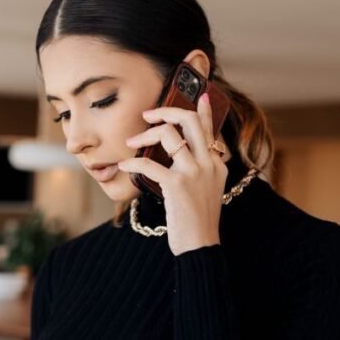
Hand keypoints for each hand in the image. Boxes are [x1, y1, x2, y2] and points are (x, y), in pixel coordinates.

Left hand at [118, 92, 225, 255]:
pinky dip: (132, 162)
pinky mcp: (176, 185)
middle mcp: (208, 163)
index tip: (200, 93)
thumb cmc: (197, 220)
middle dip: (165, 111)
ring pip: (168, 134)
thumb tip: (181, 153)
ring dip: (143, 135)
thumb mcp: (206, 190)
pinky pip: (148, 163)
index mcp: (216, 163)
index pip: (209, 129)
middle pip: (189, 121)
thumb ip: (199, 169)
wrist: (200, 245)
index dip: (203, 109)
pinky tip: (124, 165)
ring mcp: (193, 172)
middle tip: (148, 115)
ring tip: (131, 143)